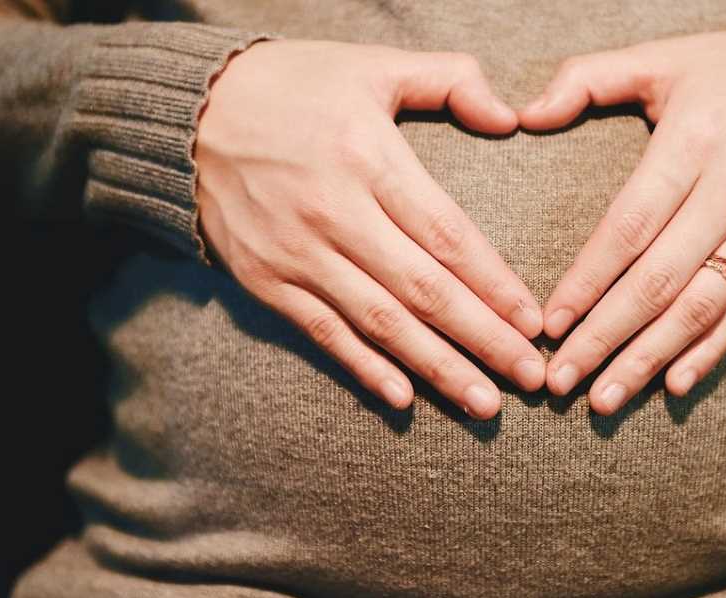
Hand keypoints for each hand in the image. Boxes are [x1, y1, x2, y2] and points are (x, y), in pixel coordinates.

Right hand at [196, 41, 544, 418]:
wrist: (190, 111)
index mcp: (368, 157)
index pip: (447, 235)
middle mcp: (334, 213)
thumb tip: (510, 117)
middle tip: (531, 379)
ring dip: (437, 368)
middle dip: (484, 339)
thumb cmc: (295, 85)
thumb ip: (450, 80)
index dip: (495, 284)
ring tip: (486, 404)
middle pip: (423, 290)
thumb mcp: (373, 64)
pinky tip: (404, 399)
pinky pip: (323, 333)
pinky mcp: (266, 280)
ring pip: (380, 323)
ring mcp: (296, 253)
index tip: (535, 323)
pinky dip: (364, 368)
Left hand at [518, 27, 725, 413]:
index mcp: (693, 144)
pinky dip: (709, 354)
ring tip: (604, 399)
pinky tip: (673, 386)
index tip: (548, 323)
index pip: (629, 227)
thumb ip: (588, 79)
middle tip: (560, 380)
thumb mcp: (664, 57)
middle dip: (604, 337)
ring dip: (648, 360)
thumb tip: (524, 114)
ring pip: (698, 309)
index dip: (586, 280)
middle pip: (657, 282)